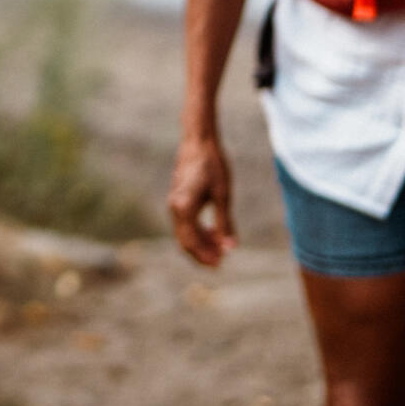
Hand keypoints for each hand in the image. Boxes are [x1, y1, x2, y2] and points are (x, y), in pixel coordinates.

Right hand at [166, 131, 237, 266]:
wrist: (199, 141)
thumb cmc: (213, 165)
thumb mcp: (223, 196)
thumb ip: (225, 224)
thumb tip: (230, 248)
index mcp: (184, 208)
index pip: (191, 242)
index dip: (205, 256)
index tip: (220, 264)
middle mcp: (174, 207)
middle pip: (185, 240)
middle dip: (202, 253)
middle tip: (221, 261)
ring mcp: (174, 202)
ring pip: (184, 232)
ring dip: (201, 242)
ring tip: (219, 246)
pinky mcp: (178, 198)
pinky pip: (184, 222)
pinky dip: (197, 231)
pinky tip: (212, 230)